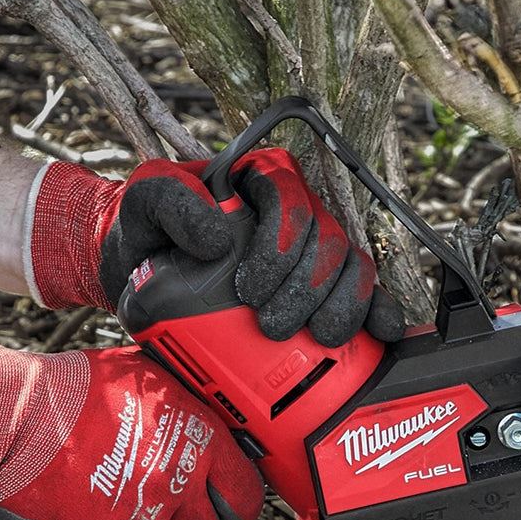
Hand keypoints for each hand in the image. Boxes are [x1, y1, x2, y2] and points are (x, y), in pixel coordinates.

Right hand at [0, 329, 264, 519]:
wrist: (16, 417)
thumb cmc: (75, 391)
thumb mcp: (147, 376)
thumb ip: (184, 406)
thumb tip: (206, 416)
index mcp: (198, 439)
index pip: (246, 494)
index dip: (234, 501)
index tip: (223, 502)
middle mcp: (178, 482)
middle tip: (160, 501)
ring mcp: (144, 517)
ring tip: (113, 497)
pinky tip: (90, 513)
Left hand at [26, 153, 404, 346]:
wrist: (142, 271)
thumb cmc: (146, 229)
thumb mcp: (143, 202)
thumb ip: (170, 201)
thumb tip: (218, 236)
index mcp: (260, 181)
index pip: (291, 201)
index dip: (282, 245)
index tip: (248, 290)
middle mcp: (296, 213)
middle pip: (328, 241)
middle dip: (307, 288)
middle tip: (272, 327)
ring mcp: (314, 252)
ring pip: (351, 268)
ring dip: (342, 305)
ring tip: (315, 339)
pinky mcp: (323, 288)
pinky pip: (364, 294)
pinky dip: (376, 313)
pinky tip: (378, 334)